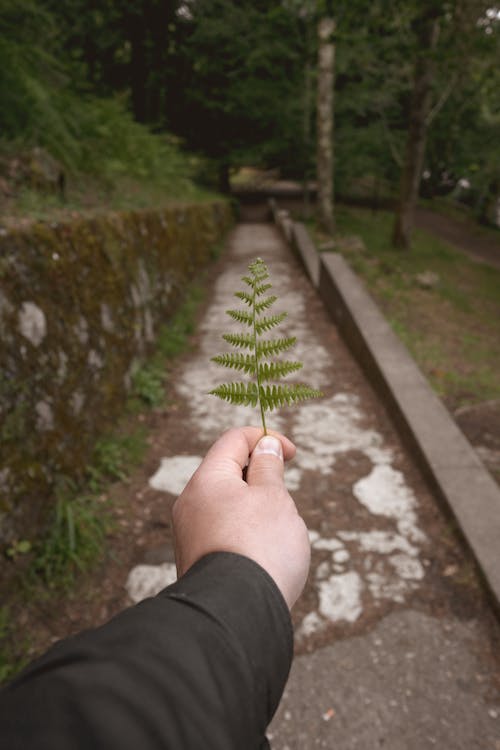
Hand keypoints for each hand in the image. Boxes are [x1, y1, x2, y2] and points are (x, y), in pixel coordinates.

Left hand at [172, 427, 309, 608]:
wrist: (237, 616)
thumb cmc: (261, 548)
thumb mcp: (274, 497)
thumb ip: (268, 467)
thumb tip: (263, 447)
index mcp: (207, 480)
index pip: (234, 440)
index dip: (265, 438)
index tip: (292, 454)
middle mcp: (190, 504)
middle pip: (229, 474)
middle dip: (263, 480)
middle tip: (284, 504)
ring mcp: (190, 534)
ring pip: (230, 507)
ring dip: (258, 511)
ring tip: (276, 539)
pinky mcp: (197, 560)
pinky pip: (226, 534)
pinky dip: (248, 535)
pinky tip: (264, 559)